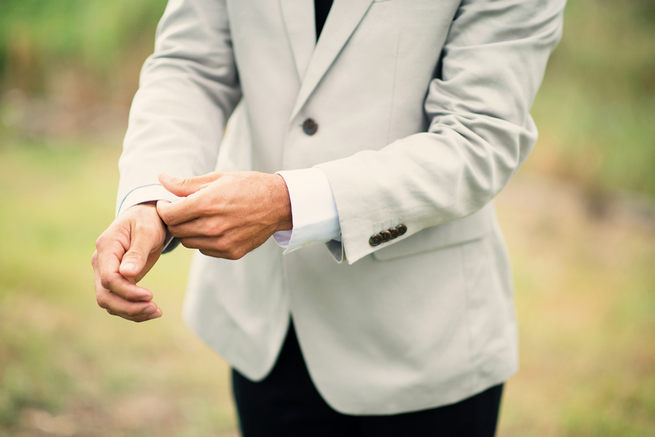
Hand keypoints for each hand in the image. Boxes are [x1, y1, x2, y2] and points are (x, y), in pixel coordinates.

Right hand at [91, 203, 166, 321]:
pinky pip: (118, 300)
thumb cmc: (147, 220)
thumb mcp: (147, 231)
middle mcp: (101, 262)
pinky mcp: (116, 280)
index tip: (149, 295)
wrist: (146, 216)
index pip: (109, 278)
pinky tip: (151, 311)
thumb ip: (137, 252)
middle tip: (154, 309)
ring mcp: (105, 272)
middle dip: (128, 307)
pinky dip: (133, 309)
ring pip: (109, 302)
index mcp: (106, 247)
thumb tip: (127, 273)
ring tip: (156, 312)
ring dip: (131, 311)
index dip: (127, 291)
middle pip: (104, 295)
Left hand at [156, 171, 291, 259]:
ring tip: (202, 218)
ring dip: (189, 231)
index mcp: (207, 203)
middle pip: (176, 230)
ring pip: (189, 242)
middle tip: (184, 210)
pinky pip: (205, 249)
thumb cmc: (248, 186)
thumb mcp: (217, 178)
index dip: (163, 208)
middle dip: (175, 219)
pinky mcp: (231, 252)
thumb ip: (186, 183)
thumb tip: (161, 179)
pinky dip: (205, 240)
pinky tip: (216, 227)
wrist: (279, 203)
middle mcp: (213, 226)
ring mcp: (223, 242)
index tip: (167, 203)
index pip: (168, 215)